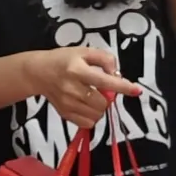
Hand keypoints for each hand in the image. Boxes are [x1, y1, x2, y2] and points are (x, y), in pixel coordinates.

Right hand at [19, 44, 137, 132]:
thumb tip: (116, 74)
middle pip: (103, 102)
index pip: (104, 81)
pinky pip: (87, 123)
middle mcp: (72, 88)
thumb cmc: (64, 60)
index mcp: (78, 70)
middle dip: (108, 97)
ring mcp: (68, 103)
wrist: (39, 72)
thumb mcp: (84, 51)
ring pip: (97, 114)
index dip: (122, 86)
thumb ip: (104, 59)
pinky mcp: (65, 114)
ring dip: (101, 107)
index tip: (136, 90)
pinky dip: (92, 116)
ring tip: (93, 97)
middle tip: (101, 89)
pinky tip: (87, 106)